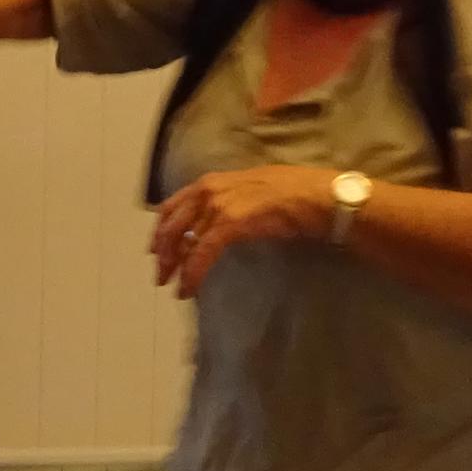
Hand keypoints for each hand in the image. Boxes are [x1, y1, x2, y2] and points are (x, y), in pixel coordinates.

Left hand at [149, 166, 342, 296]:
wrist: (316, 196)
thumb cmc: (294, 192)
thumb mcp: (250, 192)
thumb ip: (229, 204)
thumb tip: (217, 225)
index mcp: (212, 181)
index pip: (172, 205)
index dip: (161, 229)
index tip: (156, 249)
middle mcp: (208, 190)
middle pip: (170, 224)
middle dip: (162, 253)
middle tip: (161, 275)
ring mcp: (217, 206)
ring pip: (181, 241)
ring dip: (174, 267)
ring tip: (173, 287)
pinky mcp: (228, 224)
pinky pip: (200, 254)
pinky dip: (191, 274)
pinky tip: (188, 289)